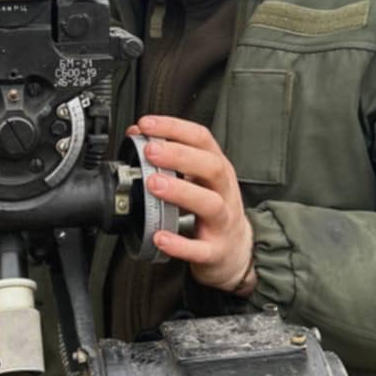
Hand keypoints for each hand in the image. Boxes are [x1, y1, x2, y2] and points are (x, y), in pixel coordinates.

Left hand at [129, 115, 255, 294]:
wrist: (236, 250)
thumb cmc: (214, 208)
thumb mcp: (199, 178)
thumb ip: (171, 159)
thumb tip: (138, 137)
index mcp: (217, 168)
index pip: (201, 139)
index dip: (174, 128)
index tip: (147, 125)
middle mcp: (224, 190)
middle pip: (211, 166)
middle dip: (179, 155)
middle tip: (150, 151)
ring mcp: (223, 221)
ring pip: (210, 203)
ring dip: (180, 191)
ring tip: (154, 185)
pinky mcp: (216, 250)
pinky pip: (200, 248)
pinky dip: (180, 244)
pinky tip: (160, 236)